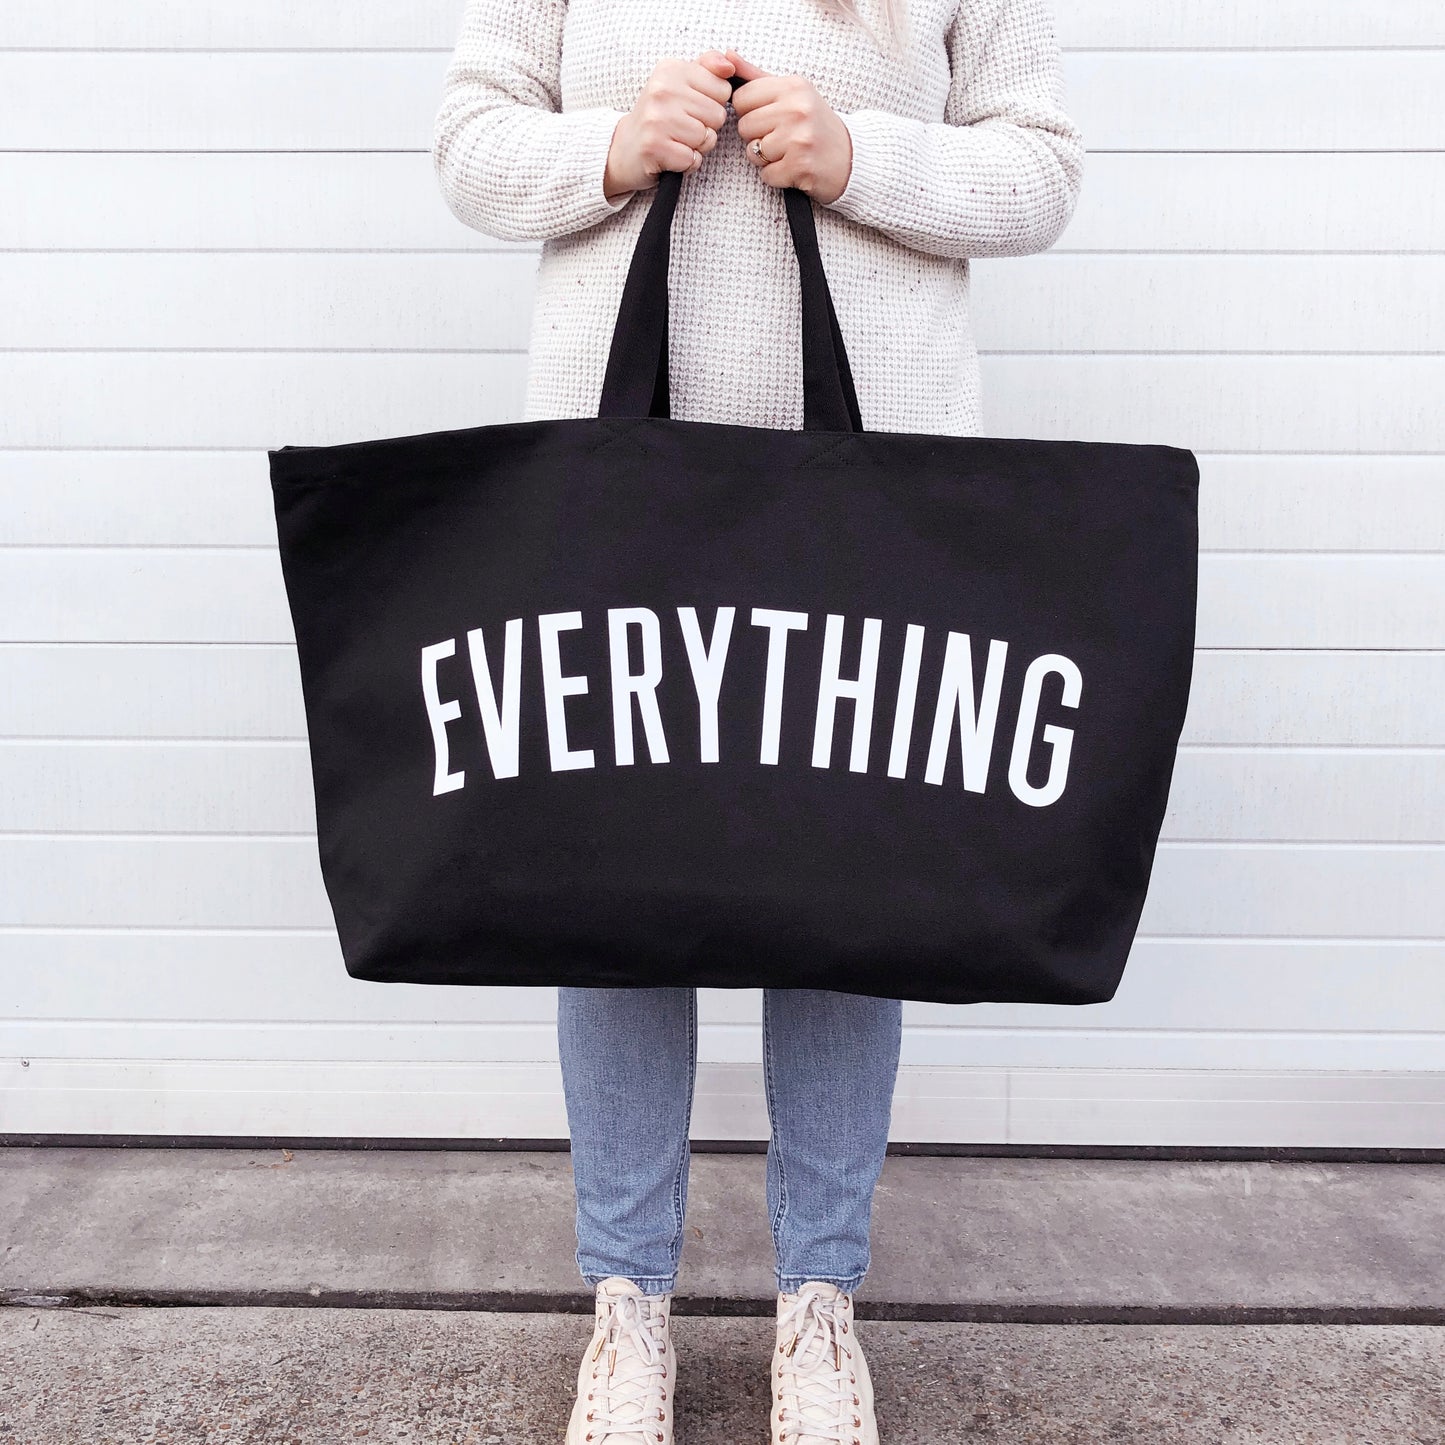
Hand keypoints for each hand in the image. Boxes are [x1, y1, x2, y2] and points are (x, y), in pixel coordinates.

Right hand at [604, 50, 735, 197]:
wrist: (624, 148)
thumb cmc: (659, 116)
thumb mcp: (680, 83)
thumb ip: (707, 68)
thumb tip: (730, 65)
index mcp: (670, 69)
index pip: (722, 88)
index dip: (713, 104)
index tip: (691, 108)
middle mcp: (662, 90)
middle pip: (717, 114)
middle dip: (707, 127)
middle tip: (683, 128)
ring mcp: (656, 119)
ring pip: (707, 137)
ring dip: (697, 147)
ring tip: (677, 142)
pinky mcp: (654, 147)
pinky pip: (693, 159)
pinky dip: (687, 163)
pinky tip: (672, 157)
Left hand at [724, 50, 852, 203]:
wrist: (850, 156)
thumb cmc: (815, 124)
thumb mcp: (792, 92)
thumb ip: (757, 76)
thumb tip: (727, 56)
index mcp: (793, 86)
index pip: (741, 98)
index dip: (748, 112)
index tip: (767, 117)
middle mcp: (797, 109)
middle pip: (744, 126)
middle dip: (755, 136)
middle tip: (779, 137)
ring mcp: (799, 138)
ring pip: (753, 151)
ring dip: (764, 158)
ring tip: (786, 152)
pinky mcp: (800, 166)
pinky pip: (766, 174)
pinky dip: (775, 176)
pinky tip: (792, 167)